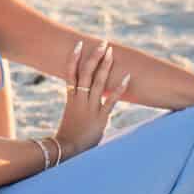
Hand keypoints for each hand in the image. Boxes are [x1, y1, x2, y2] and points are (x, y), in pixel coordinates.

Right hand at [53, 38, 128, 158]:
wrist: (67, 149)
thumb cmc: (69, 134)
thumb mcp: (71, 116)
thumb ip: (77, 105)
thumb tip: (82, 98)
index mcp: (71, 98)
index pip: (70, 73)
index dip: (74, 58)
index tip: (79, 44)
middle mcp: (80, 99)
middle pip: (86, 73)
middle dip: (94, 57)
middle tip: (103, 43)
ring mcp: (90, 107)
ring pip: (98, 82)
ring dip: (105, 66)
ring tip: (111, 52)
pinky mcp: (100, 117)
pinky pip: (111, 100)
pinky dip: (119, 88)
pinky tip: (127, 77)